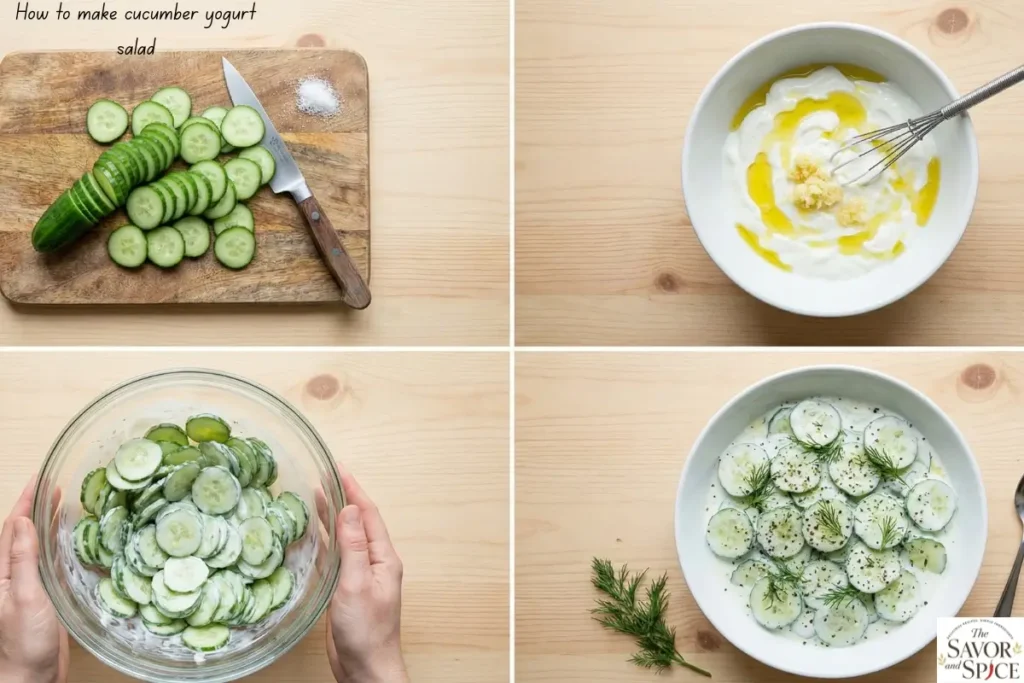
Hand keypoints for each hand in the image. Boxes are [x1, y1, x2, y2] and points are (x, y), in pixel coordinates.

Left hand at [0, 479, 68, 682]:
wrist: (31, 676)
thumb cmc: (24, 641)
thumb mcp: (24, 596)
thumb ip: (22, 559)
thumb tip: (22, 522)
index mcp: (1, 572)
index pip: (12, 527)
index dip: (25, 501)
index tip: (40, 478)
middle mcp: (11, 574)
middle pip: (22, 532)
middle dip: (36, 506)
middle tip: (56, 484)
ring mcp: (27, 584)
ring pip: (36, 545)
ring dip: (47, 522)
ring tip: (64, 503)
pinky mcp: (43, 595)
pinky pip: (49, 562)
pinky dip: (58, 544)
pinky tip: (71, 538)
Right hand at [322, 465, 407, 682]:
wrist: (365, 669)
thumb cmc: (366, 631)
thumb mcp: (357, 584)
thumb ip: (354, 546)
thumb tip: (351, 509)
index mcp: (383, 558)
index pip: (369, 515)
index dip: (354, 490)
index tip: (339, 468)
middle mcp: (374, 563)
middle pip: (358, 523)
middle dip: (342, 498)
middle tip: (324, 476)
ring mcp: (361, 576)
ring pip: (346, 539)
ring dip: (332, 517)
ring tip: (315, 496)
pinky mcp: (347, 590)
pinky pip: (337, 557)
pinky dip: (325, 541)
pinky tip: (313, 535)